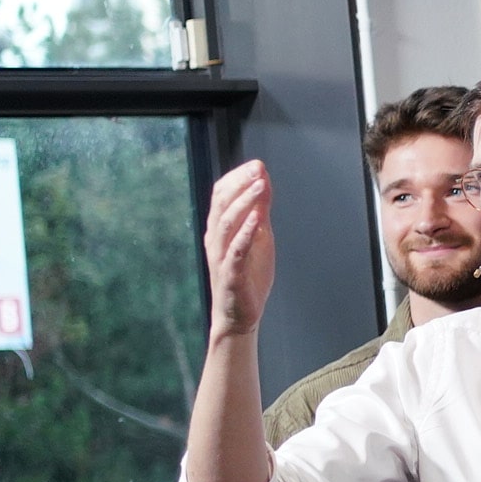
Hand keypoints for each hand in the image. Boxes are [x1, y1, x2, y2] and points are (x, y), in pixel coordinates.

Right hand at [203, 159, 274, 340]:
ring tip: (260, 186)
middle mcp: (216, 239)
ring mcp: (221, 256)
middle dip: (240, 184)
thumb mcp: (259, 237)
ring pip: (226, 224)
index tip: (257, 165)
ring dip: (244, 202)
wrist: (239, 316)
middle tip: (258, 169)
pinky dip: (244, 233)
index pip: (221, 195)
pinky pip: (235, 251)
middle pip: (221, 204)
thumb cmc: (247, 275)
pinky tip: (256, 219)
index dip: (237, 178)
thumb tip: (264, 182)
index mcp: (220, 228)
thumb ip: (260, 211)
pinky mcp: (230, 274)